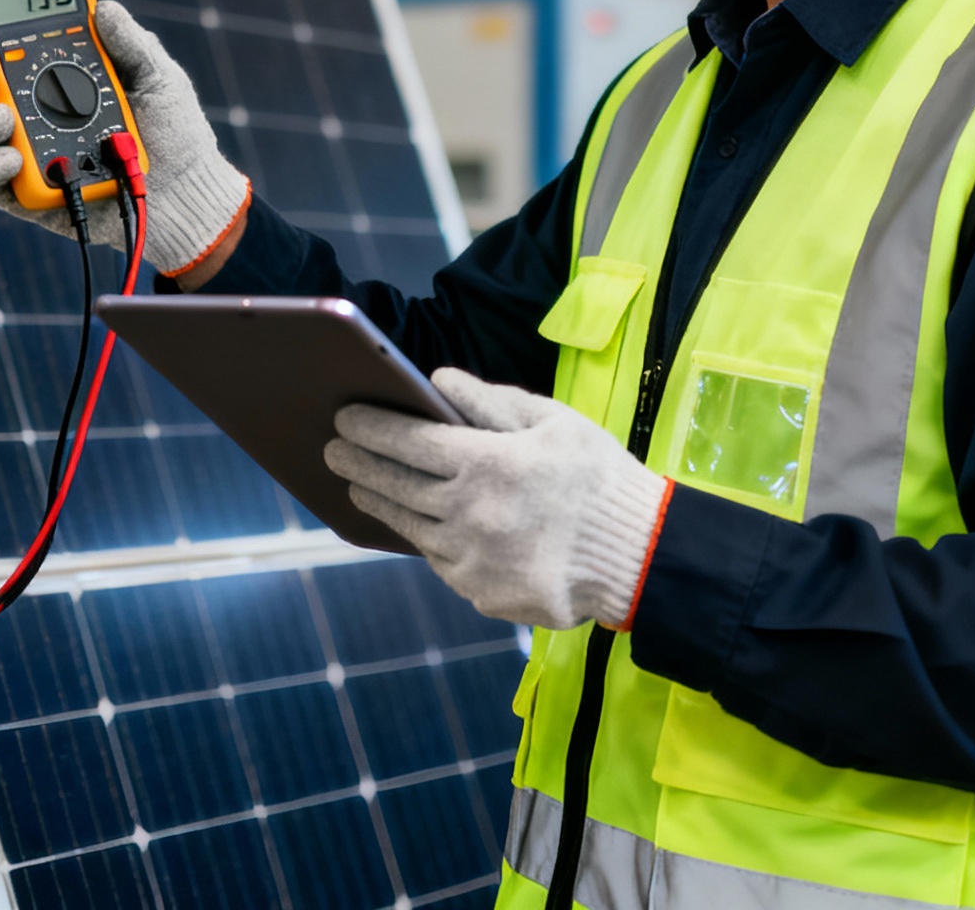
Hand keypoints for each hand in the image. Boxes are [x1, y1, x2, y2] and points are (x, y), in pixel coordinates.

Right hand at [0, 0, 250, 275]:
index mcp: (48, 77)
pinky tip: (13, 157)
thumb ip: (129, 43)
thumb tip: (103, 8)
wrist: (187, 192)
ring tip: (4, 116)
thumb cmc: (172, 132)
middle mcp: (24, 112)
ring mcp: (21, 153)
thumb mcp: (157, 76)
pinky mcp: (26, 194)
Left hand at [323, 369, 669, 629]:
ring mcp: (473, 558)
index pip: (407, 439)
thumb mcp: (553, 421)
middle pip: (395, 483)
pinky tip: (415, 523)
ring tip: (361, 484)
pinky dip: (424, 538)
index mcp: (487, 462)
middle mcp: (470, 511)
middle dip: (357, 462)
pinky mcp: (482, 592)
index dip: (369, 426)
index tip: (343, 417)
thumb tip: (437, 382)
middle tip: (332, 450)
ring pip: (409, 525)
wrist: (642, 557)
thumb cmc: (598, 477)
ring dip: (379, 501)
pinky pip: (440, 560)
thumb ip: (490, 401)